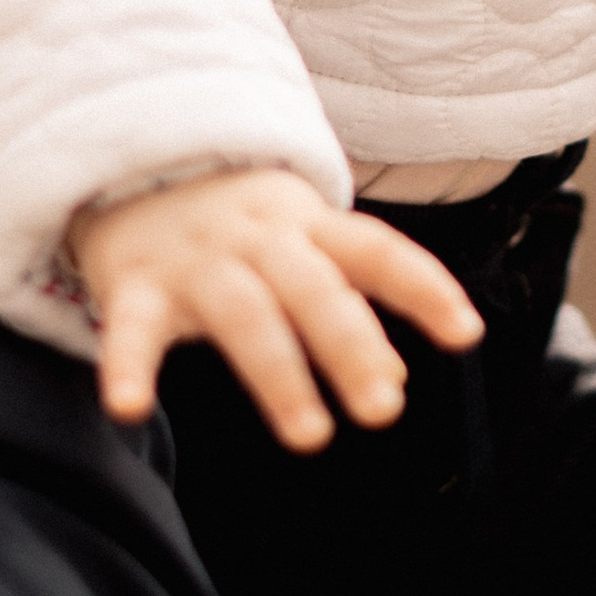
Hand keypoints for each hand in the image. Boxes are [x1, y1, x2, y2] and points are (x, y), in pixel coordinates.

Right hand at [69, 166, 483, 438]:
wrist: (131, 159)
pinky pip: (132, 329)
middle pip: (314, 290)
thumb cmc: (237, 223)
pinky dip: (128, 367)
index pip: (376, 251)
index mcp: (306, 224)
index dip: (423, 287)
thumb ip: (348, 302)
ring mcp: (196, 260)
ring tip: (310, 436)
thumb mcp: (300, 247)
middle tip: (384, 409)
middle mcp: (258, 239)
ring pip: (245, 316)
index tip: (466, 333)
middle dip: (351, 347)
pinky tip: (129, 409)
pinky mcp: (134, 285)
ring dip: (279, 375)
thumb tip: (396, 379)